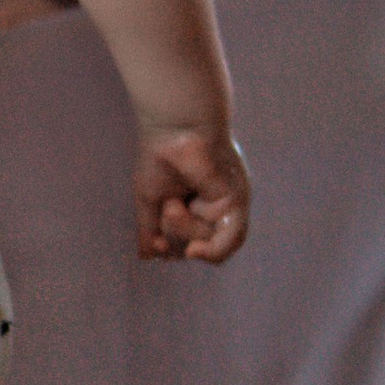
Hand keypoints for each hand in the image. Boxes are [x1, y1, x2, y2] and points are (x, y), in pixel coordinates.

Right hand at [136, 128, 249, 264]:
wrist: (174, 127)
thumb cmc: (159, 155)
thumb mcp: (151, 200)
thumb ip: (151, 229)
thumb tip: (148, 257)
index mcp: (195, 205)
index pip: (188, 243)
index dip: (173, 250)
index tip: (156, 245)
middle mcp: (216, 207)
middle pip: (196, 247)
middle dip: (175, 235)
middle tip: (169, 206)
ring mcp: (227, 205)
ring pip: (208, 246)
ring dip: (183, 230)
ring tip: (176, 202)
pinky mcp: (237, 201)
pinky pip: (228, 241)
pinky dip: (212, 252)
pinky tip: (194, 252)